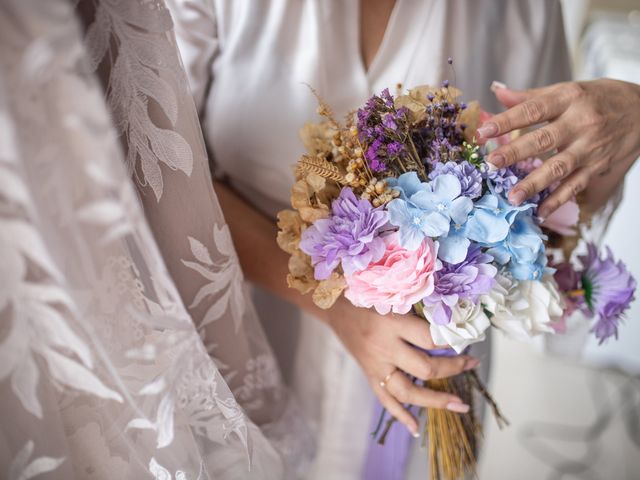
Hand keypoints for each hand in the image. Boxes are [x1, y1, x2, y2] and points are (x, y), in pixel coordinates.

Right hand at [327, 298, 478, 435]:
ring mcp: (376, 365)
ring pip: (408, 392)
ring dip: (435, 400)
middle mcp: (384, 347)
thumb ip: (418, 312)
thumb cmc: (366, 296)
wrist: (334, 306)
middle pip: (425, 368)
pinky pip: (385, 400)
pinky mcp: (369, 375)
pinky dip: (401, 416)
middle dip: (453, 368)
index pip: (430, 339)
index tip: (467, 338)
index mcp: (392, 323)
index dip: (453, 341)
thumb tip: (450, 325)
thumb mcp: (393, 297)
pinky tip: (415, 428)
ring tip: (459, 405)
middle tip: (471, 363)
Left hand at [477, 79, 639, 217]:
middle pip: (543, 140)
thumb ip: (530, 96)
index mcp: (569, 99)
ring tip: (512, 197)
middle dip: (515, 153)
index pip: (533, 110)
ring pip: (559, 168)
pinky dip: (557, 200)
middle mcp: (581, 123)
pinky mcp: (598, 167)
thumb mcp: (568, 90)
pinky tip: (539, 212)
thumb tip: (497, 92)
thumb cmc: (598, 98)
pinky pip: (575, 186)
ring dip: (534, 184)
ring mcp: (590, 147)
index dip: (506, 121)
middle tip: (491, 164)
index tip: (482, 132)